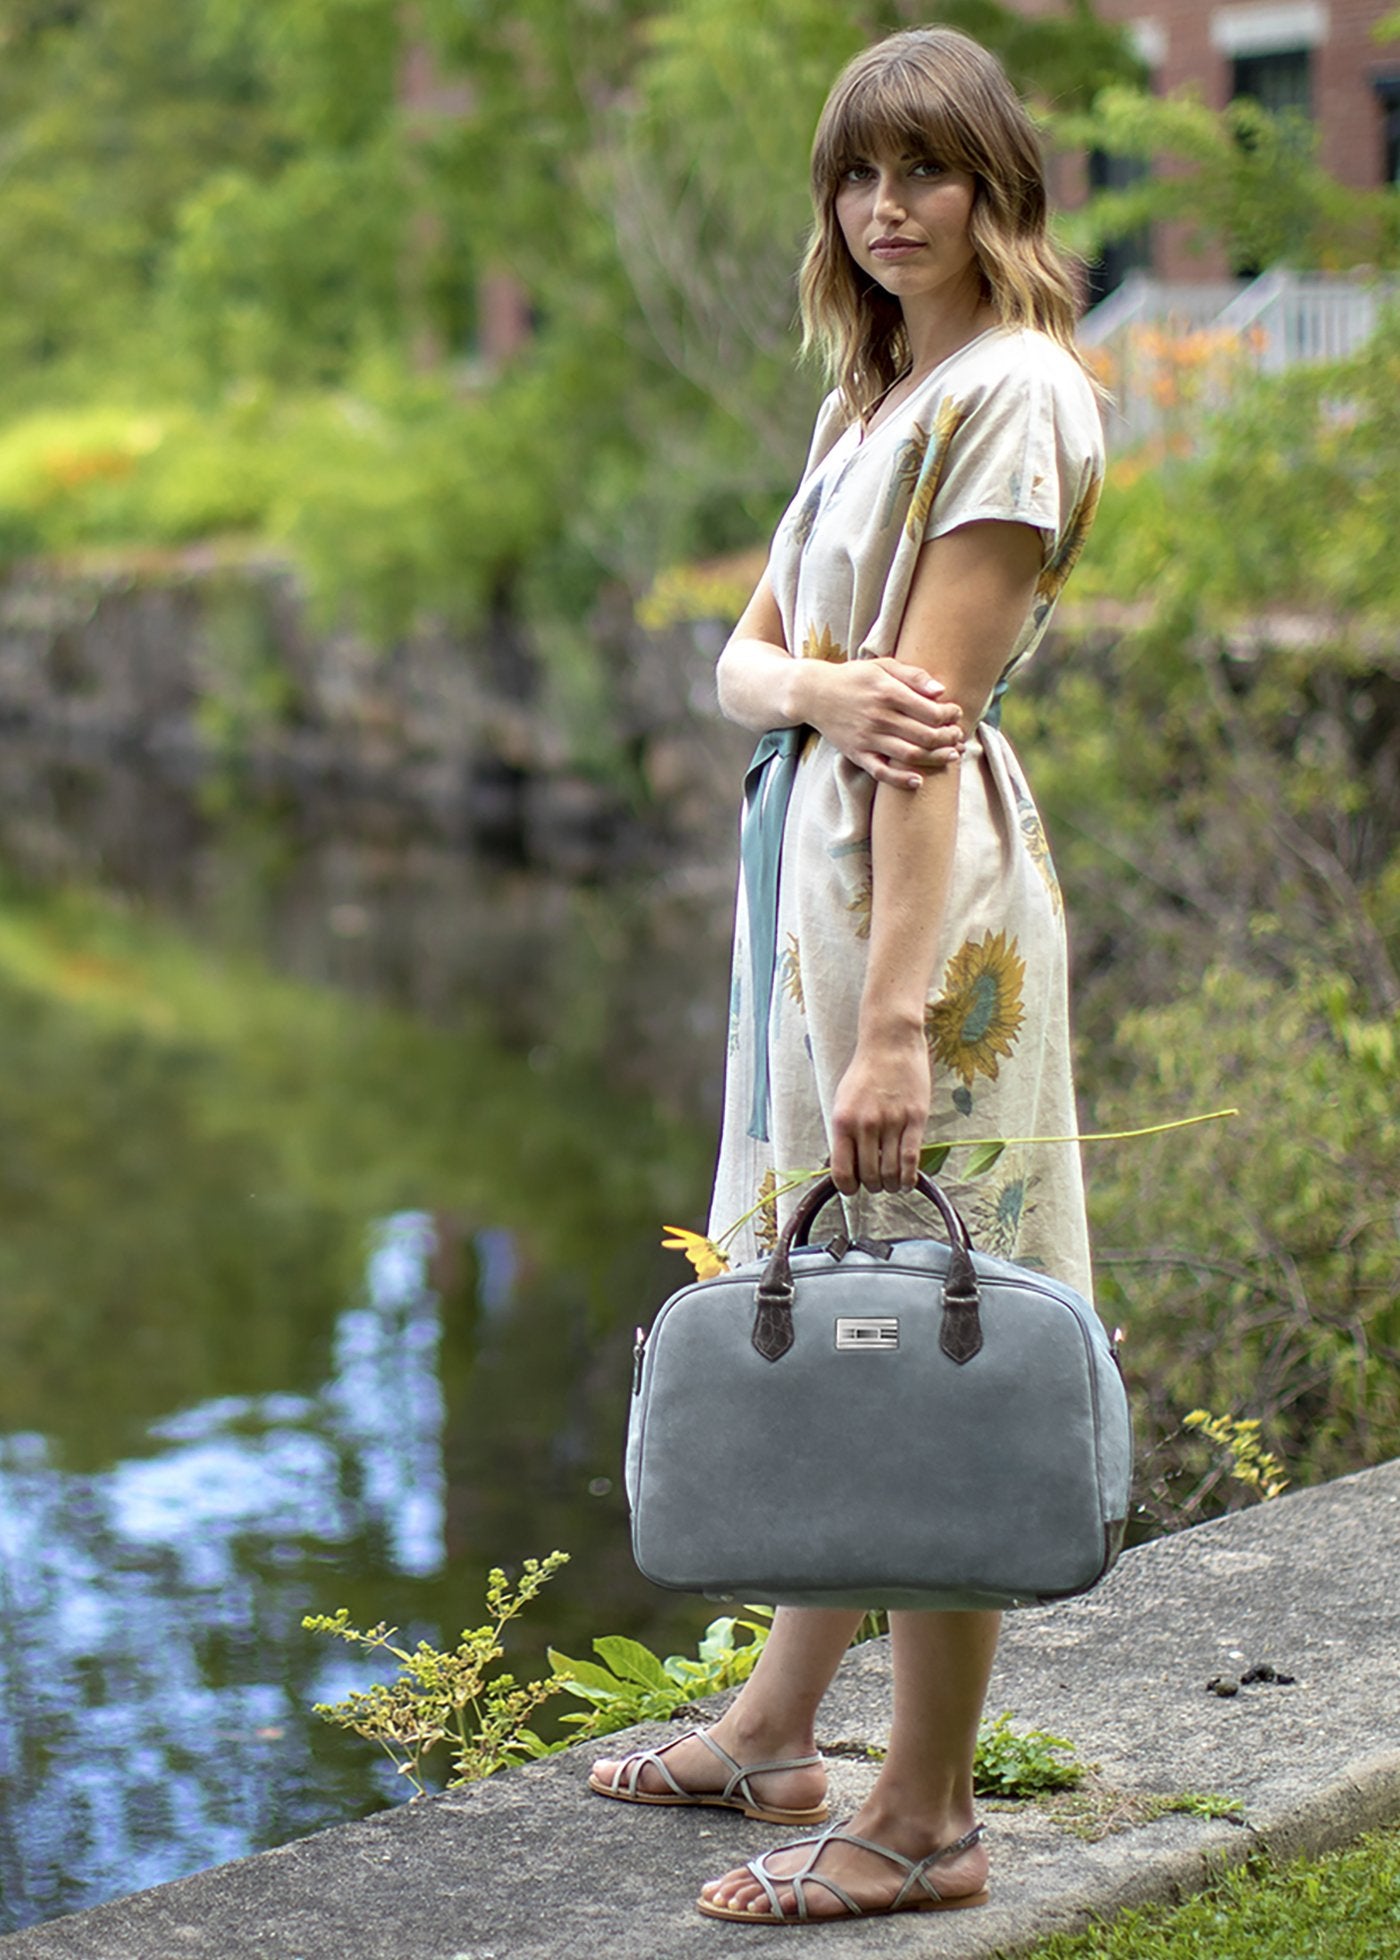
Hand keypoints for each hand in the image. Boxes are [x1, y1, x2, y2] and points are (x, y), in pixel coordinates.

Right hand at [802, 658, 963, 787]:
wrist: (814, 693)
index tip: (956, 714)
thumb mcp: (883, 666)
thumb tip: (941, 691)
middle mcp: (879, 717)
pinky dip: (901, 779)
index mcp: (888, 692)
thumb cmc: (854, 677)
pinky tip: (918, 781)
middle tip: (958, 737)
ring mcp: (867, 738)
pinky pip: (881, 772)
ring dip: (935, 759)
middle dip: (949, 738)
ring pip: (909, 755)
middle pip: (925, 735)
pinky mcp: (856, 754)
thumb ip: (913, 675)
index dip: (950, 715)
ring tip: (951, 756)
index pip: (931, 711)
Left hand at [829, 1024, 930, 1195]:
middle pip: (868, 1175)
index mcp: (842, 1122)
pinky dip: (908, 1177)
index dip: (848, 1188)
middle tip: (877, 1184)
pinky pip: (911, 1159)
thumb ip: (844, 1132)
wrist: (890, 1043)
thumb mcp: (843, 1101)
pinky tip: (908, 1181)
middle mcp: (865, 1125)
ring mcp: (891, 1122)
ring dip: (891, 1185)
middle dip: (872, 1186)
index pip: (841, 1171)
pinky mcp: (915, 1119)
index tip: (854, 1189)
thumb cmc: (865, 1072)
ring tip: (893, 1184)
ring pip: (890, 1172)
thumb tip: (846, 1164)